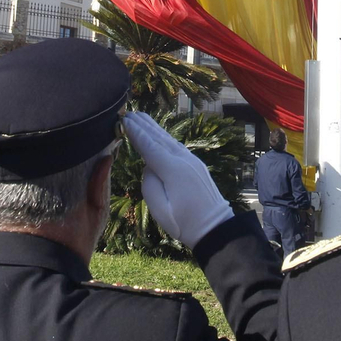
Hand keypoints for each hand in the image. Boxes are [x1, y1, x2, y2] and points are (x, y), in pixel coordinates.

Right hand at [127, 112, 232, 248]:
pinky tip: (159, 133)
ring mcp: (192, 161)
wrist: (215, 227)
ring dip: (154, 127)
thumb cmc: (185, 223)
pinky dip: (164, 136)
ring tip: (141, 116)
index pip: (149, 146)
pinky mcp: (195, 165)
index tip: (124, 120)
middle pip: (159, 138)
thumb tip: (149, 167)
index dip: (136, 133)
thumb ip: (149, 183)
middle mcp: (183, 160)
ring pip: (169, 139)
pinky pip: (176, 145)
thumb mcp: (160, 209)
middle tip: (128, 113)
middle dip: (143, 125)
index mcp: (173, 169)